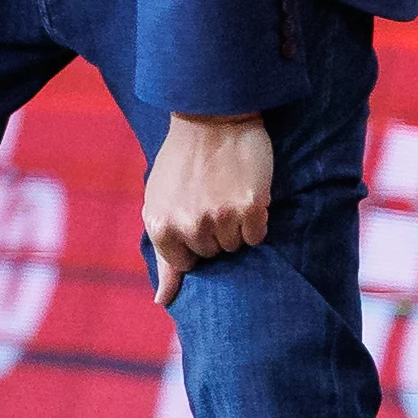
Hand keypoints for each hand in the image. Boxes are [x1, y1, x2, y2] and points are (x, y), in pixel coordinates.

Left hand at [144, 113, 272, 307]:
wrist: (212, 116)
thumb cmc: (182, 162)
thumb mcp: (159, 204)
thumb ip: (164, 255)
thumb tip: (162, 301)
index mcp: (161, 226)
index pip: (186, 264)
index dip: (193, 243)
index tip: (194, 215)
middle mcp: (190, 226)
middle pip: (213, 255)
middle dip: (214, 233)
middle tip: (211, 197)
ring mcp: (221, 218)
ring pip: (236, 247)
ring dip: (236, 226)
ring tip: (227, 192)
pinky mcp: (251, 207)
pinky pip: (258, 235)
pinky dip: (256, 220)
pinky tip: (246, 193)